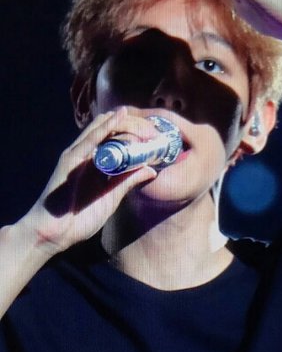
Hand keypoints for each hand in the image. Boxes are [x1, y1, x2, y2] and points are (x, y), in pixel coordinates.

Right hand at [22, 108, 158, 255]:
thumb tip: (151, 170)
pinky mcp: (70, 160)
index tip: (157, 137)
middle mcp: (87, 155)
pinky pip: (90, 140)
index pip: (118, 138)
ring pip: (103, 129)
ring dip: (125, 123)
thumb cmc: (78, 218)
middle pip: (112, 130)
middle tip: (156, 131)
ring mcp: (78, 155)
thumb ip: (128, 182)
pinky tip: (118, 118)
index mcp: (97, 163)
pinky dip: (105, 128)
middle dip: (135, 126)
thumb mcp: (112, 198)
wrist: (54, 233)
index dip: (138, 133)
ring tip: (145, 123)